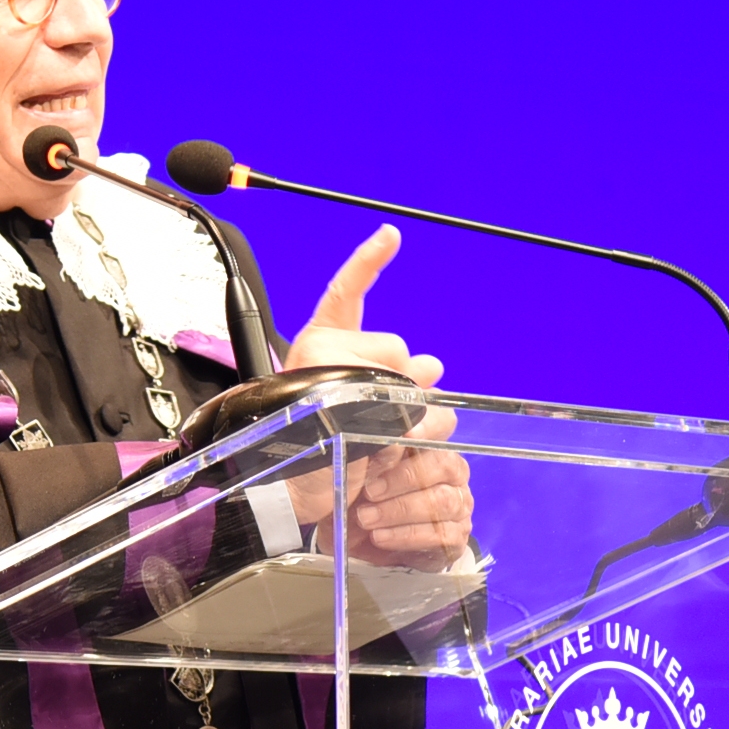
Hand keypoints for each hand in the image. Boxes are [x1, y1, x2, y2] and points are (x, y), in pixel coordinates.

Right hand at [279, 225, 473, 569]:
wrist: (291, 493)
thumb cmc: (322, 451)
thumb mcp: (369, 405)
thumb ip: (401, 379)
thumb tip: (436, 366)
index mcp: (319, 343)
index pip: (345, 292)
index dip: (368, 262)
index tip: (391, 235)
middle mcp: (320, 350)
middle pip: (397, 346)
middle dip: (403, 381)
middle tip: (377, 415)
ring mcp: (324, 371)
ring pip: (405, 374)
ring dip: (409, 410)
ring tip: (376, 437)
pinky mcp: (335, 397)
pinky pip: (402, 402)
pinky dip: (407, 428)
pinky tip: (382, 446)